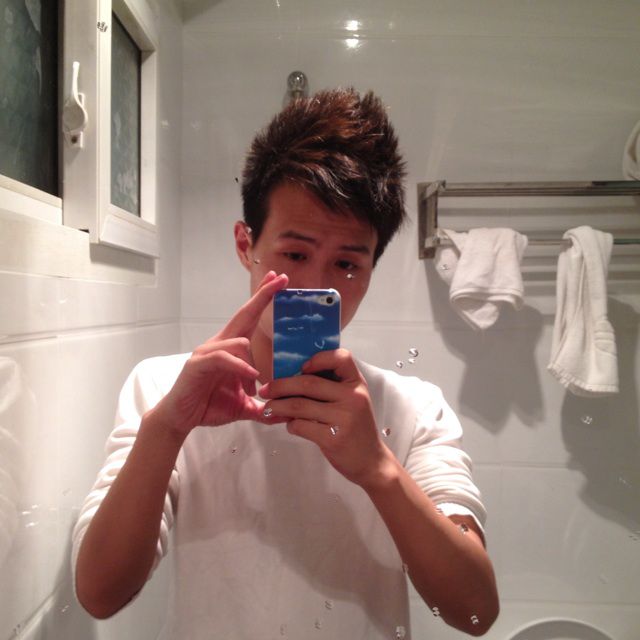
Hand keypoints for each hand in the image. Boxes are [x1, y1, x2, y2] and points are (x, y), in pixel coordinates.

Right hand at [152, 271, 287, 436]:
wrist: (180, 419)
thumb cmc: (209, 406)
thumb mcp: (243, 406)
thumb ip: (262, 407)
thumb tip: (282, 413)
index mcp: (231, 348)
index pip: (250, 318)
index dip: (263, 298)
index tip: (279, 280)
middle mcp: (219, 344)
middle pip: (244, 314)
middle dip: (263, 296)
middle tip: (280, 278)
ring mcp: (207, 352)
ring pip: (240, 341)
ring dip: (252, 366)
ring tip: (253, 389)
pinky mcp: (198, 364)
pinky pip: (224, 358)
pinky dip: (240, 367)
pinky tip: (250, 378)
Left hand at [258, 349, 393, 487]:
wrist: (370, 460)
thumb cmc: (355, 427)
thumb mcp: (351, 401)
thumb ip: (331, 388)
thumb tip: (291, 378)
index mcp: (357, 384)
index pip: (342, 358)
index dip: (319, 358)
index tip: (301, 367)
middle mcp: (353, 397)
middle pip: (308, 383)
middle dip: (281, 385)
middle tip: (266, 390)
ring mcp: (344, 418)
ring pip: (300, 405)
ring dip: (278, 406)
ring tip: (269, 408)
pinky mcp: (333, 438)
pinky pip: (301, 426)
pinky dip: (290, 425)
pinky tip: (291, 425)